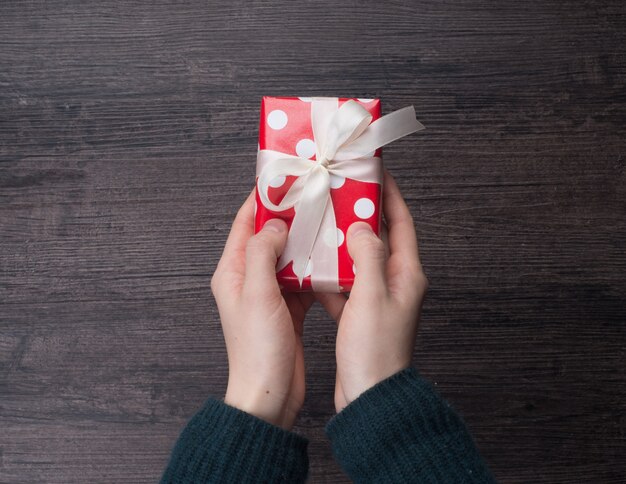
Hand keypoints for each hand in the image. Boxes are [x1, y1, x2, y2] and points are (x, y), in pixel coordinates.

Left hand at [210, 190, 313, 429]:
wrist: (269, 394)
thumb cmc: (258, 350)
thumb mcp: (257, 294)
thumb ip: (262, 254)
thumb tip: (273, 224)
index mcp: (232, 272)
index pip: (244, 223)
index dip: (262, 199)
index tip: (285, 180)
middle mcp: (248, 280)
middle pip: (269, 237)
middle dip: (290, 217)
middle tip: (315, 198)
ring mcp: (269, 294)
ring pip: (288, 257)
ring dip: (305, 242)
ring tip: (327, 222)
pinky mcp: (288, 308)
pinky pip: (302, 278)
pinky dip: (315, 267)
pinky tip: (332, 259)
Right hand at [317, 170, 427, 411]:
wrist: (369, 396)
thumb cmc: (375, 351)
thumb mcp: (371, 296)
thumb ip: (367, 256)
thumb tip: (360, 227)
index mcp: (405, 274)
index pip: (401, 222)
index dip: (389, 194)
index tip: (375, 172)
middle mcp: (395, 282)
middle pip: (378, 236)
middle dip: (359, 214)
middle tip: (338, 193)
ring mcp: (377, 298)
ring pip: (358, 259)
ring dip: (340, 243)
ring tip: (320, 224)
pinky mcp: (360, 313)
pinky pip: (344, 283)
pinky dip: (329, 273)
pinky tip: (310, 267)